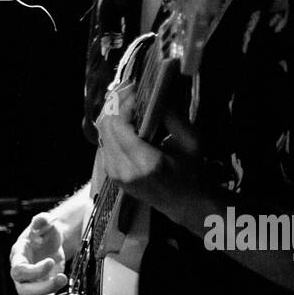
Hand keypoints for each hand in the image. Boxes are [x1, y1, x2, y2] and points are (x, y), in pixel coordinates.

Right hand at [9, 214, 82, 294]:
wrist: (50, 242)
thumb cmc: (43, 233)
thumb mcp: (44, 224)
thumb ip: (41, 221)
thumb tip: (41, 220)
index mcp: (18, 258)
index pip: (19, 271)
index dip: (33, 270)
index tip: (50, 262)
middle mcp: (23, 276)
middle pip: (25, 291)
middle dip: (44, 288)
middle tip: (63, 278)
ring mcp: (34, 286)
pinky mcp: (46, 293)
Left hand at [95, 83, 192, 219]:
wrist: (184, 203)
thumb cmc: (191, 172)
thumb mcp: (190, 142)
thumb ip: (173, 117)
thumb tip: (157, 93)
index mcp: (145, 163)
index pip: (120, 124)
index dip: (125, 103)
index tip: (137, 90)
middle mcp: (125, 170)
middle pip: (107, 126)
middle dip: (117, 106)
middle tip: (131, 93)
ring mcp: (115, 175)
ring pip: (102, 134)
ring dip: (113, 116)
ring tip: (129, 104)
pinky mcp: (112, 176)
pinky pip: (105, 144)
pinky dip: (112, 130)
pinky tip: (126, 122)